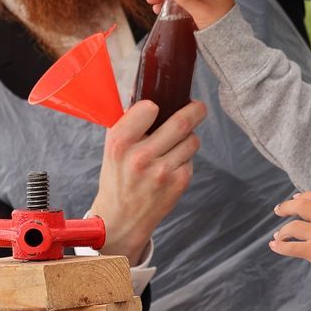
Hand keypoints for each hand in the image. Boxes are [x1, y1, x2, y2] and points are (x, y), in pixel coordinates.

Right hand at [87, 98, 206, 256]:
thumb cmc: (118, 177)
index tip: (157, 107)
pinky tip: (172, 164)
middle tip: (198, 107)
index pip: (148, 109)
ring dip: (189, 137)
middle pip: (181, 123)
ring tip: (176, 142)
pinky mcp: (178, 183)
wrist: (121, 219)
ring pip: (192, 140)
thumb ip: (129, 122)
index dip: (156, 106)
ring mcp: (162, 172)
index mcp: (119, 143)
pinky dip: (185, 157)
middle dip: (195, 111)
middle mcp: (140, 158)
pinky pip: (191, 158)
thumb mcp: (113, 148)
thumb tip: (149, 91)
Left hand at [270, 186, 310, 266]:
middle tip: (278, 210)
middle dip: (287, 206)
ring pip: (293, 227)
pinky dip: (280, 247)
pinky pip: (291, 247)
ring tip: (278, 236)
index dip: (305, 196)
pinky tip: (273, 246)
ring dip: (282, 231)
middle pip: (301, 206)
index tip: (296, 197)